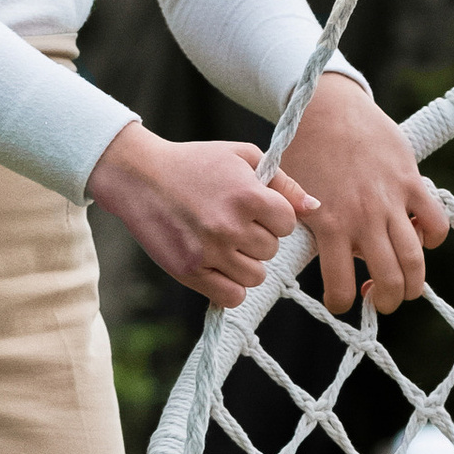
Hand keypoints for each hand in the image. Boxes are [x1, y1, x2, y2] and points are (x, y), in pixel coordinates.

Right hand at [86, 122, 316, 310]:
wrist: (139, 176)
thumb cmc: (194, 163)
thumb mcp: (241, 157)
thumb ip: (282, 182)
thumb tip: (314, 208)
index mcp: (248, 195)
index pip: (287, 223)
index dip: (274, 217)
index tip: (255, 209)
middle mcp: (230, 226)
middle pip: (271, 251)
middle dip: (257, 239)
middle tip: (232, 224)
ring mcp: (209, 252)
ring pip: (255, 277)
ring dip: (245, 264)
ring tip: (224, 244)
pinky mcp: (189, 271)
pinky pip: (231, 296)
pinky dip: (230, 287)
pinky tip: (218, 267)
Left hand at [282, 72, 452, 316]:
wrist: (325, 107)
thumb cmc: (304, 150)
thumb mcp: (294, 196)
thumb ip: (309, 229)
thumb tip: (320, 257)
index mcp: (329, 225)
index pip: (340, 286)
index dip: (341, 303)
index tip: (342, 301)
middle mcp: (362, 218)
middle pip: (390, 280)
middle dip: (387, 302)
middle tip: (381, 301)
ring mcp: (390, 201)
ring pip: (415, 260)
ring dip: (414, 283)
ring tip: (407, 286)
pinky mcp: (410, 181)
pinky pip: (436, 223)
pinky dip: (433, 238)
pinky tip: (421, 238)